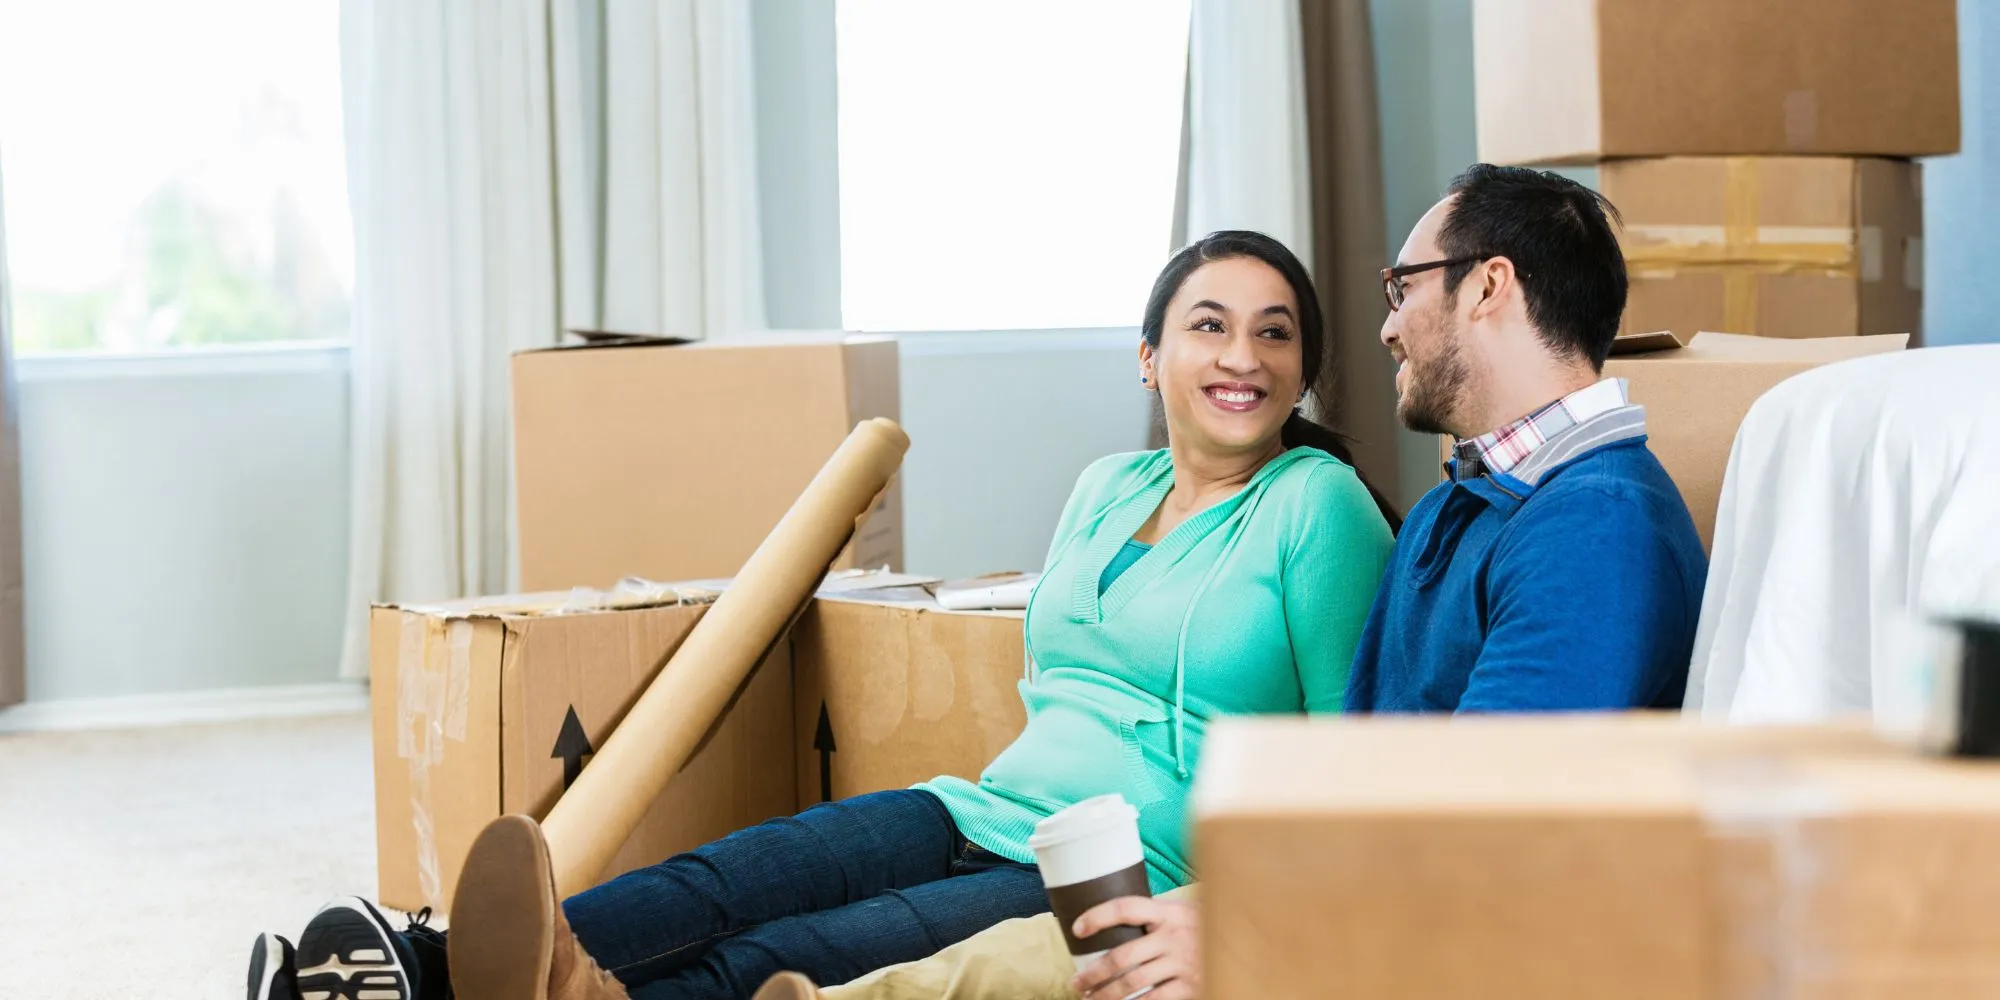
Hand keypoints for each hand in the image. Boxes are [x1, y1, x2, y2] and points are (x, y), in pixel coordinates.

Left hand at [1069, 895, 1200, 999]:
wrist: (1246, 945)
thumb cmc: (1206, 928)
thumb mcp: (1184, 913)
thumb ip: (1157, 917)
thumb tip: (1114, 924)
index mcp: (1169, 912)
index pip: (1126, 908)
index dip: (1098, 916)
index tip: (1077, 929)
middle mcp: (1174, 936)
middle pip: (1122, 955)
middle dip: (1094, 972)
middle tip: (1077, 982)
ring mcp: (1183, 963)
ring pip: (1132, 982)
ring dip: (1106, 994)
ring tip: (1090, 999)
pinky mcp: (1191, 986)